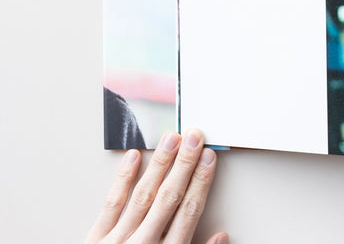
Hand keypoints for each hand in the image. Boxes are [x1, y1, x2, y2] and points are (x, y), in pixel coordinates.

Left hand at [86, 128, 227, 243]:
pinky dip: (122, 180)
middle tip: (195, 137)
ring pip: (143, 195)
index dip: (201, 181)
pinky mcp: (93, 240)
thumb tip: (221, 237)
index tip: (210, 158)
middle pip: (169, 197)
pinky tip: (133, 158)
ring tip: (171, 140)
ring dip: (159, 165)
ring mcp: (117, 241)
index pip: (189, 211)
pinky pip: (110, 205)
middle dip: (185, 164)